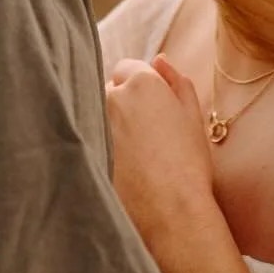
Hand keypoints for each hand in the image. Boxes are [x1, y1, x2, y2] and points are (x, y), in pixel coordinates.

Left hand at [105, 56, 217, 257]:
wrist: (169, 211)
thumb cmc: (188, 164)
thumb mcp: (192, 117)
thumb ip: (176, 81)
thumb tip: (159, 61)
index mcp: (141, 83)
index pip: (127, 68)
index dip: (140, 86)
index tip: (150, 108)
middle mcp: (110, 97)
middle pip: (108, 89)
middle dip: (120, 103)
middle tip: (141, 133)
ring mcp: (91, 123)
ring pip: (94, 113)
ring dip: (106, 124)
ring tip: (130, 153)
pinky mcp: (80, 148)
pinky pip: (85, 138)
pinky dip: (97, 146)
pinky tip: (117, 168)